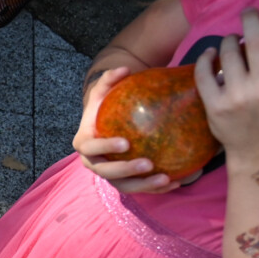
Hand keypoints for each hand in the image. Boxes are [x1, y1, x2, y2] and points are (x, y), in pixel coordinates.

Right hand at [72, 65, 174, 192]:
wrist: (105, 123)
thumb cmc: (105, 106)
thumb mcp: (103, 92)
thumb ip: (109, 79)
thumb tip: (124, 69)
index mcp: (84, 142)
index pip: (90, 148)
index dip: (105, 147)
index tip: (126, 142)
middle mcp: (93, 162)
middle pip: (105, 171)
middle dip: (125, 170)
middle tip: (147, 163)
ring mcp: (108, 174)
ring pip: (122, 185)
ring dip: (143, 185)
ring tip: (165, 178)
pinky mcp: (122, 180)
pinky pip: (137, 188)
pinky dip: (154, 188)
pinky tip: (174, 183)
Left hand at [196, 8, 258, 163]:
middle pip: (257, 40)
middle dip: (251, 19)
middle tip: (249, 13)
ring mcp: (238, 97)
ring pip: (229, 53)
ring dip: (229, 40)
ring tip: (231, 40)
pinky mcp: (215, 105)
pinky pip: (204, 73)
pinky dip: (206, 57)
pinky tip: (211, 53)